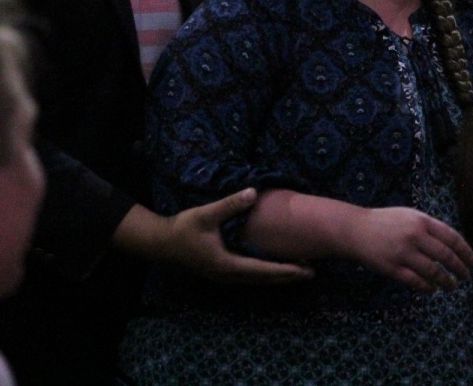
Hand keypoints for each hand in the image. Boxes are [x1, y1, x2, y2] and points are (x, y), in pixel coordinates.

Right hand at [114, 190, 312, 284]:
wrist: (160, 243)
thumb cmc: (183, 229)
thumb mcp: (206, 214)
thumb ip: (230, 205)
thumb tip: (253, 192)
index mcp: (227, 265)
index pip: (262, 270)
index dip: (285, 270)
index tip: (304, 269)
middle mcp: (228, 275)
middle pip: (264, 280)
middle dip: (287, 276)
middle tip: (312, 272)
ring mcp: (224, 276)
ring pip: (257, 280)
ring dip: (278, 277)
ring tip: (299, 271)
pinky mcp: (221, 271)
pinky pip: (250, 276)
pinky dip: (266, 273)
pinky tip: (274, 267)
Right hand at [343, 206, 472, 292]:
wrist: (356, 230)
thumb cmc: (385, 222)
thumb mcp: (410, 216)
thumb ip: (430, 227)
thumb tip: (453, 244)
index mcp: (422, 221)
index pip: (452, 237)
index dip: (465, 251)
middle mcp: (415, 236)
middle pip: (446, 256)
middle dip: (460, 269)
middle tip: (466, 277)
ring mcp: (403, 253)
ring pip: (433, 271)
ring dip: (446, 281)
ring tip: (452, 286)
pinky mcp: (392, 268)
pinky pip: (415, 282)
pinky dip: (427, 287)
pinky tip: (432, 289)